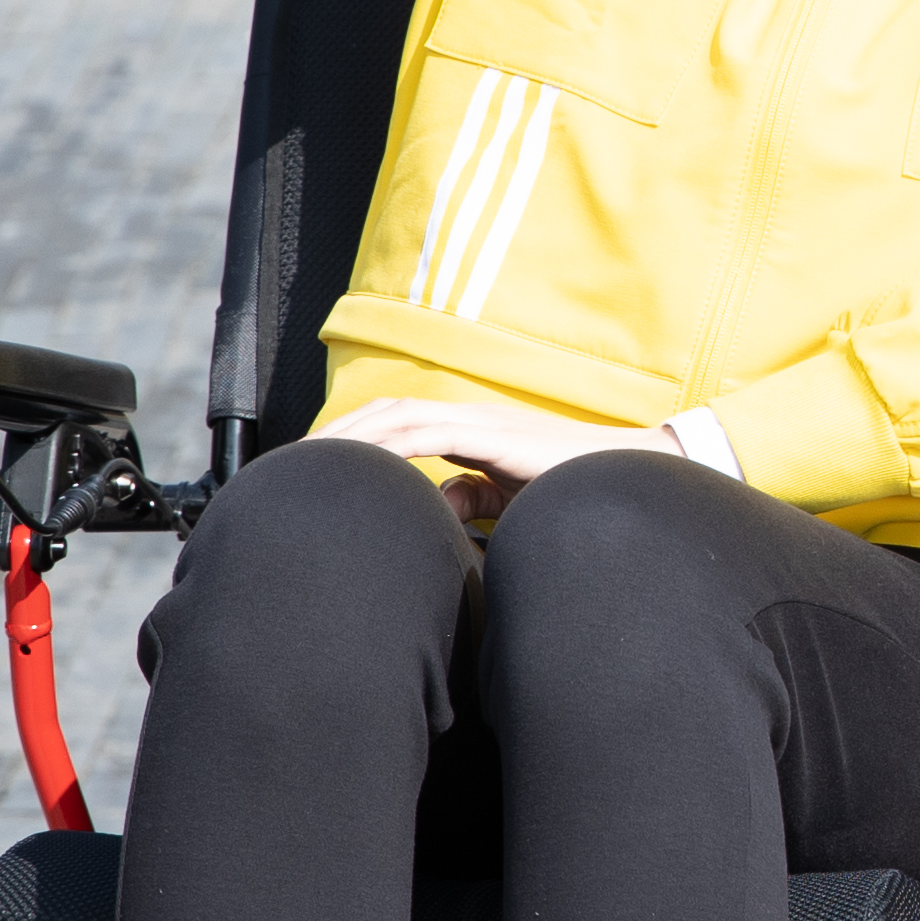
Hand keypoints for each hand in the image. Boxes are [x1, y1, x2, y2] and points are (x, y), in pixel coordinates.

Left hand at [321, 394, 624, 533]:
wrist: (627, 478)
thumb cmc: (572, 492)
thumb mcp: (506, 501)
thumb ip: (469, 500)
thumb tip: (432, 506)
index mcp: (467, 432)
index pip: (394, 426)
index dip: (350, 441)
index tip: (315, 470)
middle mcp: (467, 418)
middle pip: (382, 413)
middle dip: (334, 435)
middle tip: (292, 466)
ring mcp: (480, 422)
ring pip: (395, 416)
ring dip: (350, 436)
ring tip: (313, 462)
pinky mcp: (493, 436)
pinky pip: (426, 433)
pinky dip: (388, 445)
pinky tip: (362, 464)